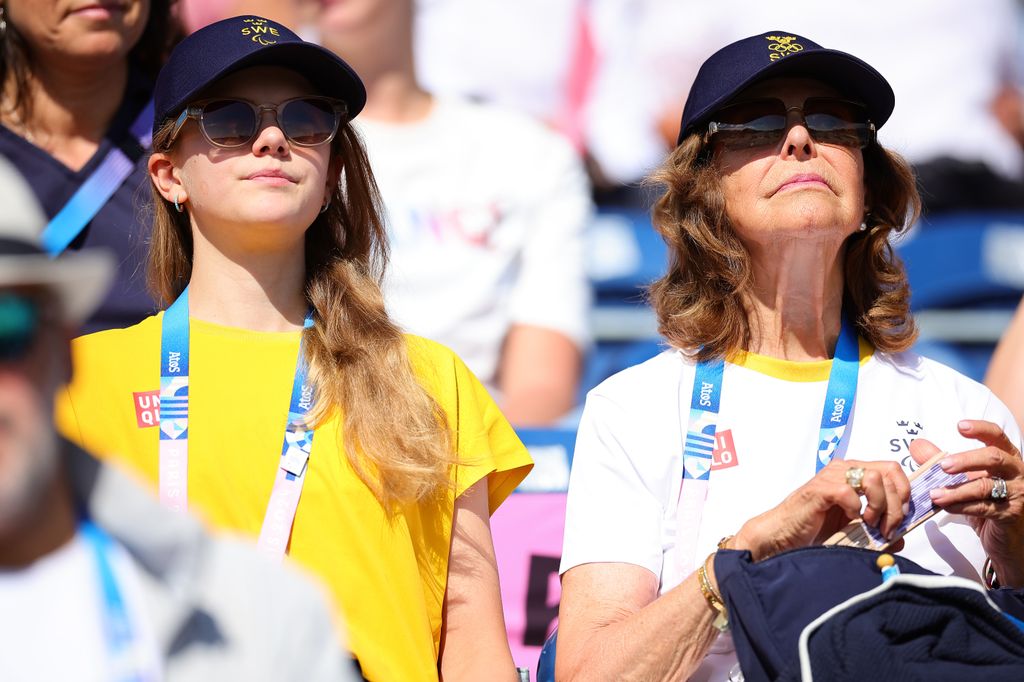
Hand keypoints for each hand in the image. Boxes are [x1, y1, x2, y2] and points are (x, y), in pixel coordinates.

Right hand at [735, 458, 910, 560]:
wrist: (784, 535)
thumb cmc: (815, 528)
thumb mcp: (855, 529)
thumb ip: (878, 529)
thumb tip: (901, 539)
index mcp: (855, 473)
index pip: (892, 470)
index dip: (904, 492)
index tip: (901, 517)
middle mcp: (844, 469)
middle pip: (889, 472)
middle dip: (896, 504)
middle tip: (887, 527)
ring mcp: (831, 477)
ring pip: (873, 478)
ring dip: (879, 505)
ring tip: (870, 524)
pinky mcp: (819, 490)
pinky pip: (848, 492)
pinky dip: (855, 508)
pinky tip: (850, 519)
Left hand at [910, 420, 1023, 581]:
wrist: (1008, 539)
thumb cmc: (988, 502)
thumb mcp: (965, 480)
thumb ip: (943, 461)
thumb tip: (916, 445)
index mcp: (1007, 457)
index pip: (997, 436)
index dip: (980, 429)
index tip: (960, 426)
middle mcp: (1016, 472)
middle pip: (994, 458)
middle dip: (966, 459)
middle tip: (942, 466)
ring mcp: (1017, 494)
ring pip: (986, 486)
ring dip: (956, 490)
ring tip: (934, 494)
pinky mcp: (1011, 514)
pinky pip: (984, 508)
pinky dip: (961, 506)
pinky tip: (944, 506)